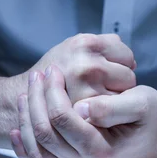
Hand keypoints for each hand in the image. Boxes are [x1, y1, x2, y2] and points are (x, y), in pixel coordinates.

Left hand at [10, 64, 156, 157]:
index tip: (54, 70)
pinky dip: (24, 146)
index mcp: (102, 152)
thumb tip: (83, 107)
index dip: (53, 92)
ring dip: (26, 119)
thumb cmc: (152, 115)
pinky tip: (17, 129)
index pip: (64, 120)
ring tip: (26, 93)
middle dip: (36, 100)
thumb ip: (113, 107)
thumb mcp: (142, 103)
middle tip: (38, 75)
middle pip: (45, 134)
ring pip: (37, 149)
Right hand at [21, 33, 136, 105]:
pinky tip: (93, 111)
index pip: (127, 56)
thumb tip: (130, 58)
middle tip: (104, 86)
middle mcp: (86, 65)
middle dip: (120, 82)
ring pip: (122, 97)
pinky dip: (106, 114)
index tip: (111, 71)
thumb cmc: (58, 69)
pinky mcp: (82, 114)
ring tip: (98, 97)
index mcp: (86, 43)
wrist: (26, 94)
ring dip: (114, 99)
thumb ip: (105, 45)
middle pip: (128, 77)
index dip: (122, 65)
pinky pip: (110, 113)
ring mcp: (85, 90)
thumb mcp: (76, 45)